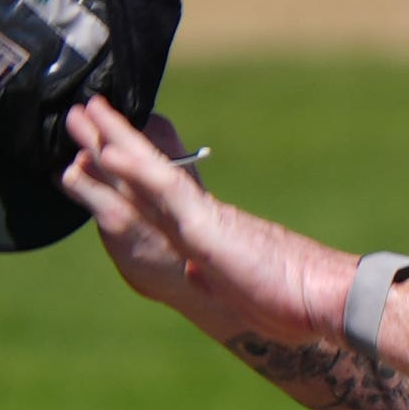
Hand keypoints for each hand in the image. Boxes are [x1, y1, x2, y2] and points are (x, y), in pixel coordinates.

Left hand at [61, 99, 348, 349]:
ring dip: (114, 141)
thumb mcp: (239, 289)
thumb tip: (193, 271)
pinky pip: (165, 193)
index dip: (128, 168)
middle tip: (84, 109)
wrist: (324, 299)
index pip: (155, 194)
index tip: (102, 145)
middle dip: (112, 141)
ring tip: (85, 112)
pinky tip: (109, 153)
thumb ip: (213, 276)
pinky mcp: (207, 227)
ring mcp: (201, 218)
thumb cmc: (294, 300)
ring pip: (148, 171)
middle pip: (145, 172)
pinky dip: (135, 171)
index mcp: (204, 233)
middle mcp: (199, 217)